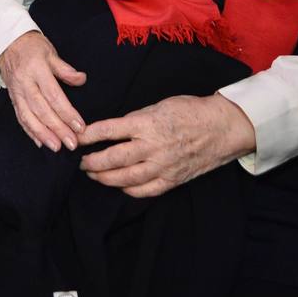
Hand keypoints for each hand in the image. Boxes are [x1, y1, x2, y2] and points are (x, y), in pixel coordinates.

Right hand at [0, 30, 86, 151]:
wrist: (6, 43)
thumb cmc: (31, 47)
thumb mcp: (50, 52)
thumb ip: (65, 69)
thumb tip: (81, 79)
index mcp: (37, 69)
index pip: (54, 95)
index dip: (67, 113)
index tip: (80, 126)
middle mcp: (25, 83)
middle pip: (42, 109)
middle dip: (57, 128)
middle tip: (72, 143)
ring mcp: (17, 92)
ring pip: (29, 116)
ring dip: (43, 134)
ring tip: (56, 147)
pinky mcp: (12, 98)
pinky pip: (20, 117)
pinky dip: (30, 131)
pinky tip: (40, 142)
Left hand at [77, 93, 256, 197]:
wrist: (221, 127)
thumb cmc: (190, 111)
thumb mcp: (158, 105)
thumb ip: (135, 120)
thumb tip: (114, 130)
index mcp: (146, 124)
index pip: (108, 131)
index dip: (88, 136)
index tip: (76, 138)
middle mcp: (152, 147)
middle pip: (112, 159)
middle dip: (91, 162)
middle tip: (81, 161)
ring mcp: (162, 166)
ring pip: (125, 179)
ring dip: (104, 178)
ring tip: (93, 174)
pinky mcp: (172, 180)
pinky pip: (144, 191)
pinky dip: (128, 190)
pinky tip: (120, 185)